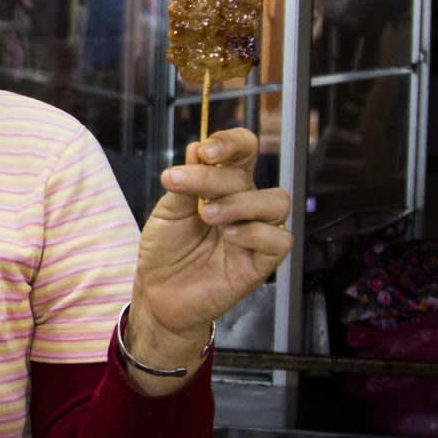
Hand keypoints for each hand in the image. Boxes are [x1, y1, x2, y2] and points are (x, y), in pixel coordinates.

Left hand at [128, 127, 293, 382]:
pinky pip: (279, 239)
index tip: (205, 152)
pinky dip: (256, 232)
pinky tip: (229, 236)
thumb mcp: (168, 211)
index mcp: (224, 186)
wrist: (158, 295)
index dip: (231, 143)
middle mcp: (245, 205)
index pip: (244, 150)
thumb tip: (197, 147)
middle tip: (183, 190)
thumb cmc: (165, 251)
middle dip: (216, 179)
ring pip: (277, 202)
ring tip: (208, 216)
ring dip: (241, 203)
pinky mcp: (261, 262)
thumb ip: (186, 182)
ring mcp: (256, 233)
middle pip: (250, 177)